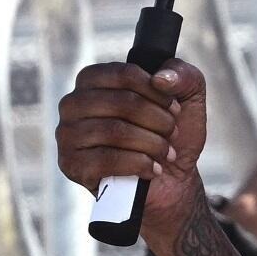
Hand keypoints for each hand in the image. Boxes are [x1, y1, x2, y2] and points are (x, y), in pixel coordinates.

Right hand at [56, 58, 207, 239]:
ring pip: (114, 131)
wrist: (170, 181)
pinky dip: (138, 164)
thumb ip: (182, 74)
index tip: (175, 107)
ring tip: (166, 152)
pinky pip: (105, 160)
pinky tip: (152, 169)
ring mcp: (68, 135)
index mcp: (94, 79)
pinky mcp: (71, 165)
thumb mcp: (188, 97)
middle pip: (121, 102)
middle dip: (157, 119)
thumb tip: (161, 78)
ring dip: (151, 143)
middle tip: (173, 132)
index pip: (123, 74)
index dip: (156, 92)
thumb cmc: (171, 133)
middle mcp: (73, 103)